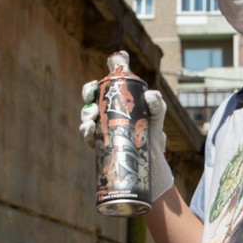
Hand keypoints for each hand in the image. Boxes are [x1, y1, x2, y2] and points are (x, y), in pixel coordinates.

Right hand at [78, 80, 174, 201]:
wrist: (150, 160)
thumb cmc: (152, 133)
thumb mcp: (157, 115)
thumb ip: (157, 103)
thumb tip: (150, 95)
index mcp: (117, 102)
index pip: (104, 87)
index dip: (95, 83)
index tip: (97, 81)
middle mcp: (106, 113)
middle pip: (91, 98)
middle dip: (88, 93)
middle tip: (92, 95)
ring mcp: (100, 128)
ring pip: (86, 116)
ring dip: (86, 114)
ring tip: (92, 116)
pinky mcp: (98, 144)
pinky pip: (87, 136)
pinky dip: (86, 131)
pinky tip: (89, 128)